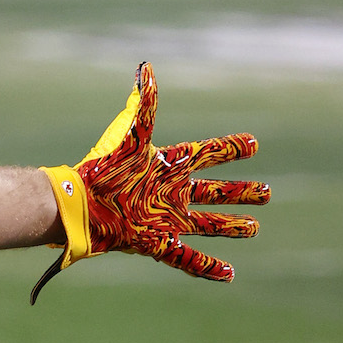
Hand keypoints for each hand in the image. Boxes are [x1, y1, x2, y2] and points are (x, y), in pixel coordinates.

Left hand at [32, 63, 269, 302]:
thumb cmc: (103, 168)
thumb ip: (144, 105)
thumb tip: (145, 68)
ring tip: (254, 228)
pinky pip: (188, 258)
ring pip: (207, 224)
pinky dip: (209, 267)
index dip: (229, 150)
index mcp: (167, 167)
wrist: (77, 204)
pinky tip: (230, 274)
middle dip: (239, 192)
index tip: (253, 144)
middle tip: (266, 192)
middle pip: (214, 192)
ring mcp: (165, 219)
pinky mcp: (155, 242)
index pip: (206, 155)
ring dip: (231, 227)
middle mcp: (170, 193)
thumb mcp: (129, 135)